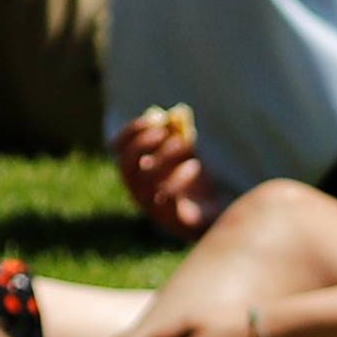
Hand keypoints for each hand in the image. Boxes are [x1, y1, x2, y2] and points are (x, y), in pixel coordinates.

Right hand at [112, 108, 215, 239]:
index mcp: (135, 170)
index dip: (132, 131)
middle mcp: (136, 190)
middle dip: (142, 144)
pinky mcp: (169, 219)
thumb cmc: (196, 176)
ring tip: (185, 144)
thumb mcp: (186, 151)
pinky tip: (194, 166)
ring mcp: (151, 207)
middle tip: (164, 131)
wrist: (217, 211)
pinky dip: (179, 177)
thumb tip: (175, 117)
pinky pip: (167, 197)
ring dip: (164, 157)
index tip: (154, 118)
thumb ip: (178, 135)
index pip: (119, 148)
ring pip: (147, 179)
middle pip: (126, 165)